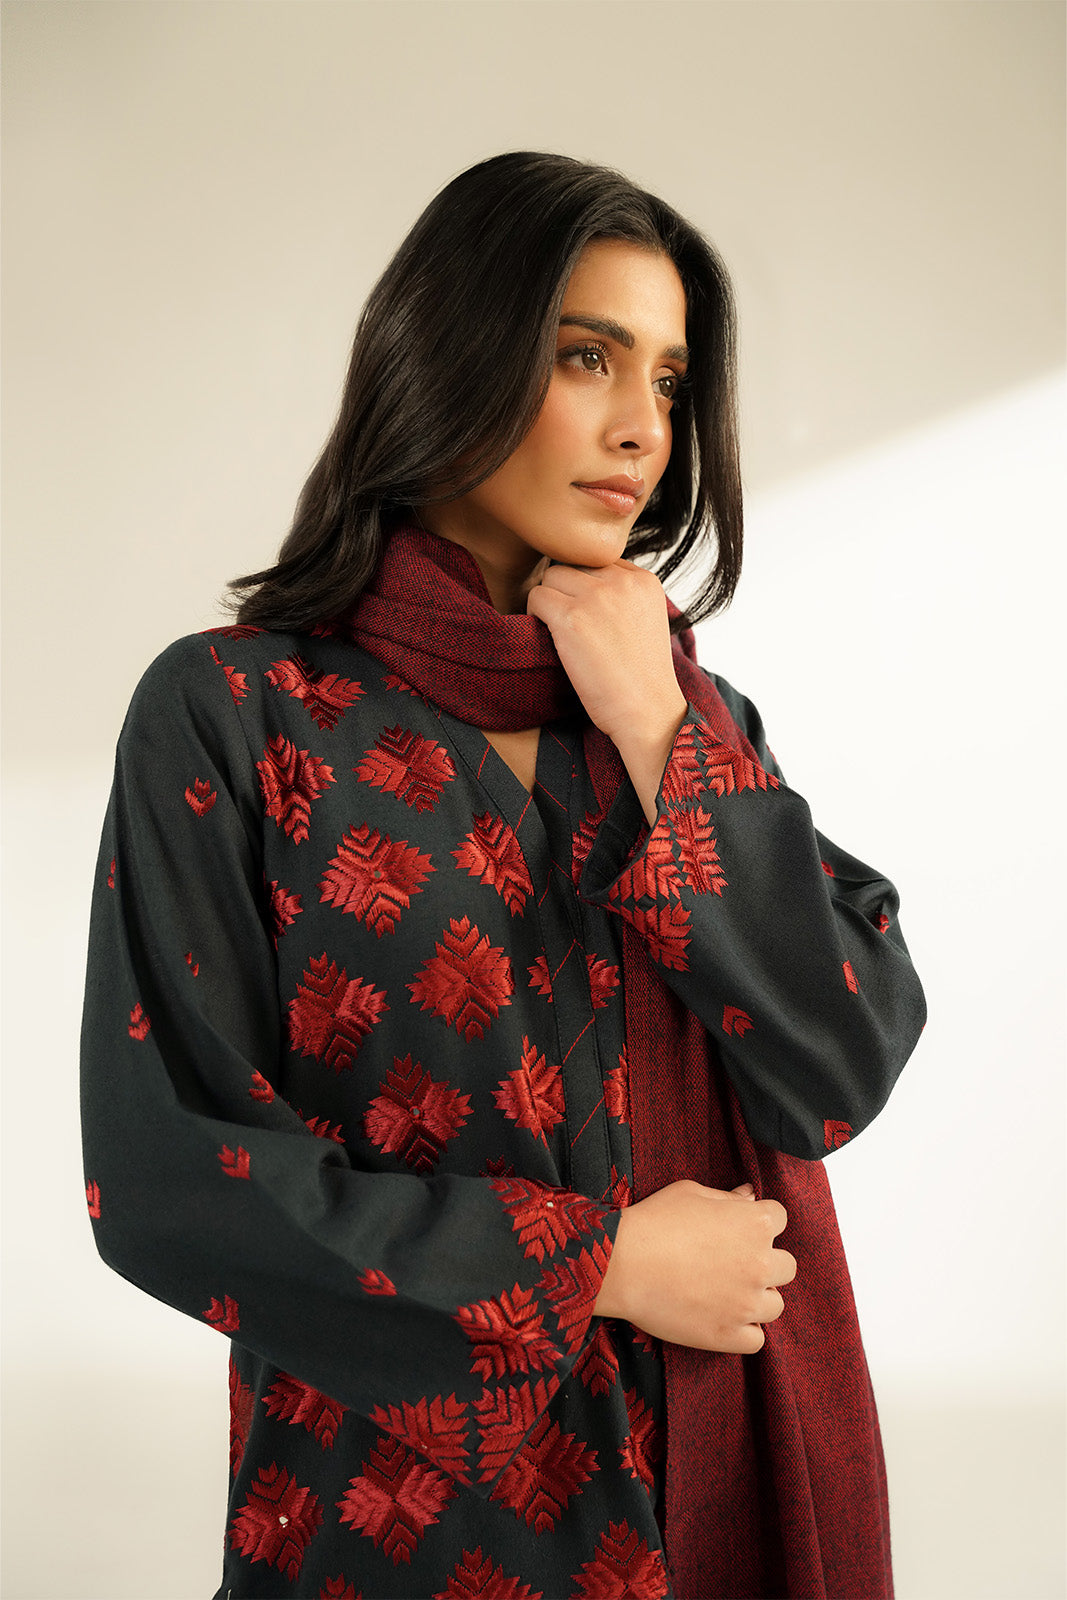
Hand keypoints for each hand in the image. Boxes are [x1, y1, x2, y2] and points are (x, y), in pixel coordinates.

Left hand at [525, 560, 685, 746]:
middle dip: (565, 591)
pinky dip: (535, 615)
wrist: (647, 712)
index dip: (587, 587)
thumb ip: (623, 597)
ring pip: (551, 576)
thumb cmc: (642, 678)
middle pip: (573, 565)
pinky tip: (550, 638)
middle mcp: (622, 581)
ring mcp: (597, 597)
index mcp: (645, 580)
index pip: (599, 561)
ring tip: (558, 631)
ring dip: (548, 601)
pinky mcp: (571, 618)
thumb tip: (581, 586)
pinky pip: (536, 597)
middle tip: (568, 624)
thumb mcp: (647, 621)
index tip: (589, 616)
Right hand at [594, 1180, 795, 1353]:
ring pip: (775, 1305)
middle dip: (765, 1262)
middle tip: (734, 1263)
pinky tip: (722, 1317)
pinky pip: (757, 1340)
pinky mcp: (730, 1335)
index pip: (780, 1220)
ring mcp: (747, 1303)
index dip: (759, 1222)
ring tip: (726, 1292)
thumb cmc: (653, 1221)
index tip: (740, 1229)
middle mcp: (760, 1264)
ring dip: (757, 1298)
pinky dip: (744, 1331)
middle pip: (786, 1266)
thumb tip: (749, 1197)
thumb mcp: (691, 1193)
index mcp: (755, 1224)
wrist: (621, 1264)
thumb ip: (728, 1198)